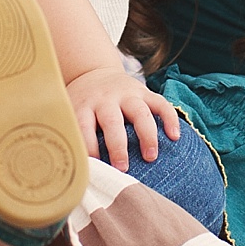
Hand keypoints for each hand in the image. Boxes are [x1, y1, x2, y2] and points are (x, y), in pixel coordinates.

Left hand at [66, 65, 180, 166]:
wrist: (92, 73)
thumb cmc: (80, 105)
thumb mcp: (69, 114)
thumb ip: (72, 136)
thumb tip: (73, 171)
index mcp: (83, 106)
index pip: (84, 127)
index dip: (88, 148)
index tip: (94, 169)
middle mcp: (105, 99)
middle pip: (112, 121)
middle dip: (118, 146)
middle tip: (123, 168)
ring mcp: (126, 94)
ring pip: (139, 112)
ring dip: (147, 135)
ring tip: (151, 157)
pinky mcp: (144, 92)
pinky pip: (160, 103)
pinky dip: (170, 118)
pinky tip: (175, 136)